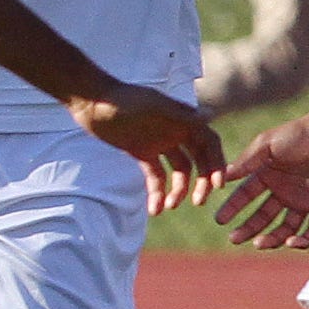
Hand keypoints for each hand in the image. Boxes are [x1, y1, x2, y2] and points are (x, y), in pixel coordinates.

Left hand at [71, 82, 227, 209]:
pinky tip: (154, 209)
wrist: (91, 102)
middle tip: (199, 202)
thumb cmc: (122, 99)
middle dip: (202, 181)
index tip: (218, 185)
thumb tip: (210, 117)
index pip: (209, 143)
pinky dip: (156, 192)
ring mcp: (159, 143)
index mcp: (183, 119)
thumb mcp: (153, 107)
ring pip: (179, 172)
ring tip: (169, 206)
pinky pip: (155, 176)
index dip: (217, 163)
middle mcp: (175, 132)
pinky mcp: (142, 153)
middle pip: (199, 161)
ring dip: (178, 190)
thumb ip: (180, 116)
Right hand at [211, 108, 308, 249]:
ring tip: (259, 243)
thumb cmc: (298, 134)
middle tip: (234, 239)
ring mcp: (304, 200)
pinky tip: (290, 243)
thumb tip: (223, 177)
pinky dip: (303, 241)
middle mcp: (285, 191)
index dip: (233, 208)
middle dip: (248, 229)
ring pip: (286, 228)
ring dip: (272, 239)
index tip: (220, 220)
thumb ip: (246, 163)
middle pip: (263, 217)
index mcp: (269, 176)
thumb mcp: (266, 146)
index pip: (246, 196)